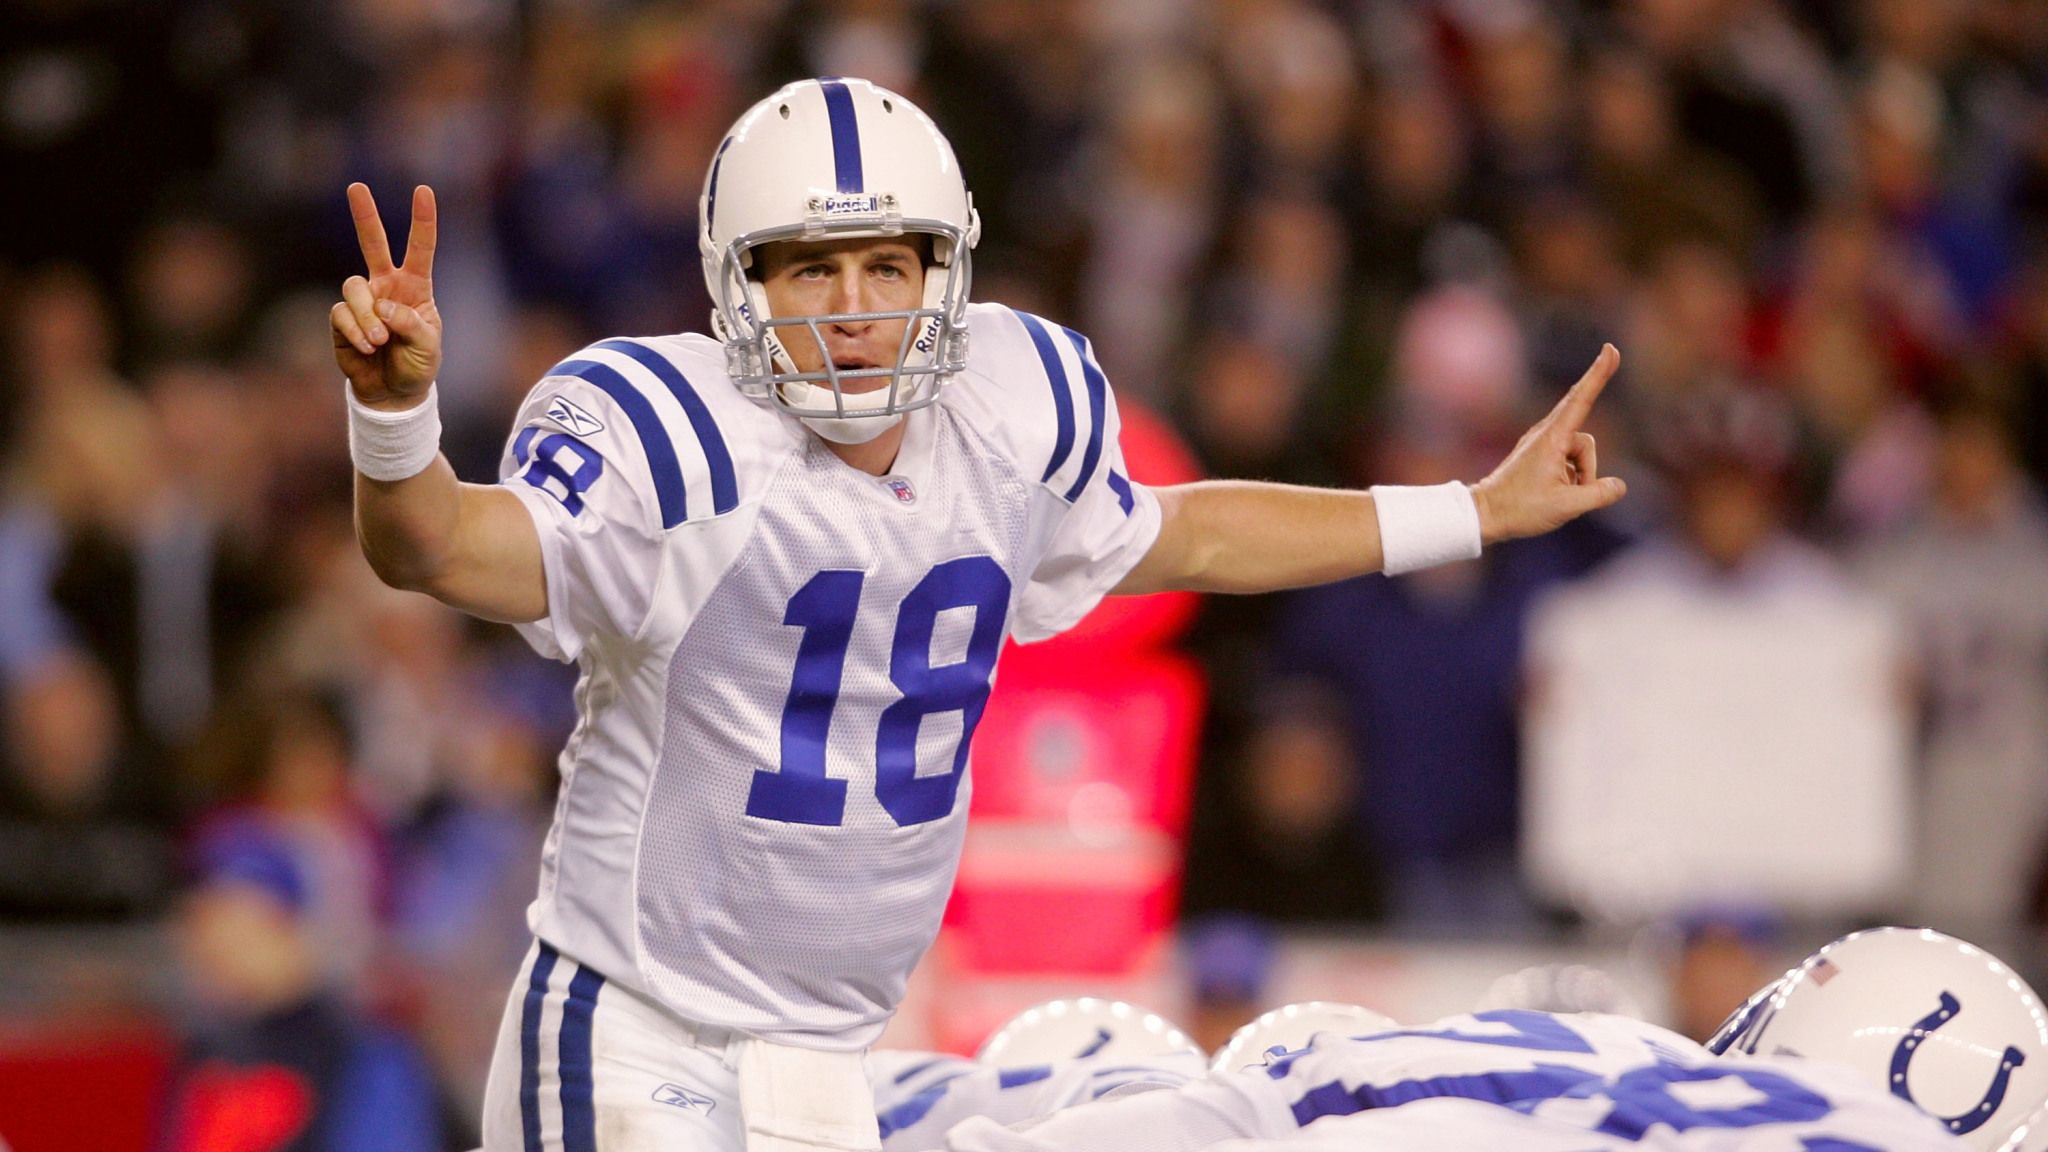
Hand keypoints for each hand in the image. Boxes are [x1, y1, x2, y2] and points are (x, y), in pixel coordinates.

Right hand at [331, 183, 440, 409]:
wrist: (393, 392)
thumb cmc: (417, 365)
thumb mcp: (427, 346)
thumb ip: (410, 323)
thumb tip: (383, 307)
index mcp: (415, 287)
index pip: (420, 249)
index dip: (422, 220)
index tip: (423, 191)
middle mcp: (386, 287)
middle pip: (373, 244)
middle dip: (365, 216)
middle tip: (357, 187)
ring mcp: (363, 301)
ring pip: (354, 287)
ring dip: (367, 316)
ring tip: (379, 341)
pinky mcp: (342, 319)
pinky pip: (342, 314)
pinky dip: (355, 331)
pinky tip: (366, 347)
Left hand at [1470, 344, 1627, 543]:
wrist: (1485, 514)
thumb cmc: (1521, 509)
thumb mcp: (1567, 506)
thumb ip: (1599, 494)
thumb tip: (1618, 486)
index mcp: (1552, 439)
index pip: (1581, 399)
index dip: (1598, 374)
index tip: (1610, 350)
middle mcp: (1546, 434)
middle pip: (1585, 437)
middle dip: (1590, 444)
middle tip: (1604, 378)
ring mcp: (1542, 443)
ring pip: (1580, 453)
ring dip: (1581, 475)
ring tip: (1558, 496)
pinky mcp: (1541, 455)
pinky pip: (1570, 460)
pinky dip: (1572, 476)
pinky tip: (1554, 493)